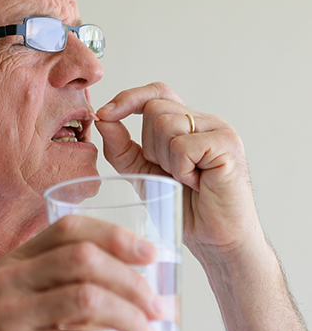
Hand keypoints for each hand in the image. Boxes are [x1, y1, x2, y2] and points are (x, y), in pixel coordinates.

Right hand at [0, 215, 160, 330]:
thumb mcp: (25, 304)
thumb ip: (68, 292)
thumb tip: (132, 293)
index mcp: (15, 260)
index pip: (69, 228)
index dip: (115, 235)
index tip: (150, 253)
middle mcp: (9, 279)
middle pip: (83, 258)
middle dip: (131, 280)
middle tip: (158, 306)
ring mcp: (9, 315)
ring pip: (85, 298)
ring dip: (128, 317)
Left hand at [95, 82, 260, 256]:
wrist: (213, 238)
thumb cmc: (181, 205)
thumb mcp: (141, 173)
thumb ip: (121, 147)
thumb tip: (102, 119)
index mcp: (185, 123)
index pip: (154, 93)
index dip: (128, 98)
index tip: (103, 115)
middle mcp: (204, 120)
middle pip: (154, 108)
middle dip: (149, 145)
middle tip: (170, 173)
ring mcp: (219, 130)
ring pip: (166, 124)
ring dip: (165, 159)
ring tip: (185, 179)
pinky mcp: (227, 145)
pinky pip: (182, 146)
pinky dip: (180, 170)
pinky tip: (196, 184)